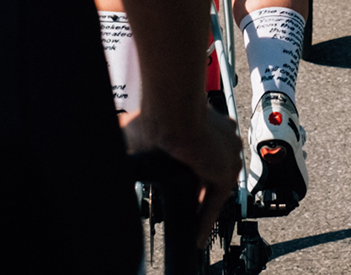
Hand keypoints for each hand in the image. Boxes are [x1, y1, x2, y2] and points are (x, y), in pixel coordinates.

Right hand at [127, 105, 240, 239]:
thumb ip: (144, 136)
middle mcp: (225, 138)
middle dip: (201, 191)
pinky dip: (205, 221)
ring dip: (203, 209)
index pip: (208, 153)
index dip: (196, 171)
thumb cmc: (159, 115)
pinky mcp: (225, 173)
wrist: (172, 114)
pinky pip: (214, 204)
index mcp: (212, 122)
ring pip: (215, 190)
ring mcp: (228, 156)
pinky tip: (197, 237)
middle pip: (214, 172)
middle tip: (188, 208)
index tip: (185, 183)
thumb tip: (122, 140)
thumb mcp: (153, 128)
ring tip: (192, 228)